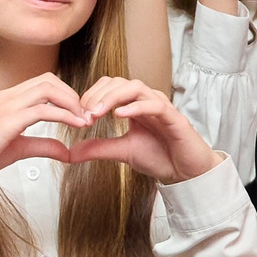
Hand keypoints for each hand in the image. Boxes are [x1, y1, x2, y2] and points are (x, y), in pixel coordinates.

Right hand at [0, 73, 87, 188]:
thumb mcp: (18, 149)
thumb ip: (43, 145)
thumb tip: (67, 151)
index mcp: (8, 99)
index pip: (43, 83)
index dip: (66, 95)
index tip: (80, 113)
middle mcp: (8, 97)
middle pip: (49, 80)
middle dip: (73, 95)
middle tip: (87, 114)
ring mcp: (7, 106)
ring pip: (48, 89)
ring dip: (72, 102)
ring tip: (85, 119)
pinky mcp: (8, 120)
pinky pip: (44, 109)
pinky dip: (65, 115)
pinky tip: (76, 125)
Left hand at [70, 77, 221, 183]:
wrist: (186, 173)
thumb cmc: (160, 157)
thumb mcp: (122, 152)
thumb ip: (97, 148)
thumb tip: (69, 153)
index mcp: (133, 105)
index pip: (109, 86)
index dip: (90, 96)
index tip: (77, 115)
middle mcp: (147, 101)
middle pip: (119, 82)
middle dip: (97, 95)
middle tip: (83, 113)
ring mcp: (161, 107)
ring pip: (135, 88)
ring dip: (112, 97)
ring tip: (96, 112)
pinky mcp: (175, 118)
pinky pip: (155, 105)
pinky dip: (136, 107)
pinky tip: (120, 115)